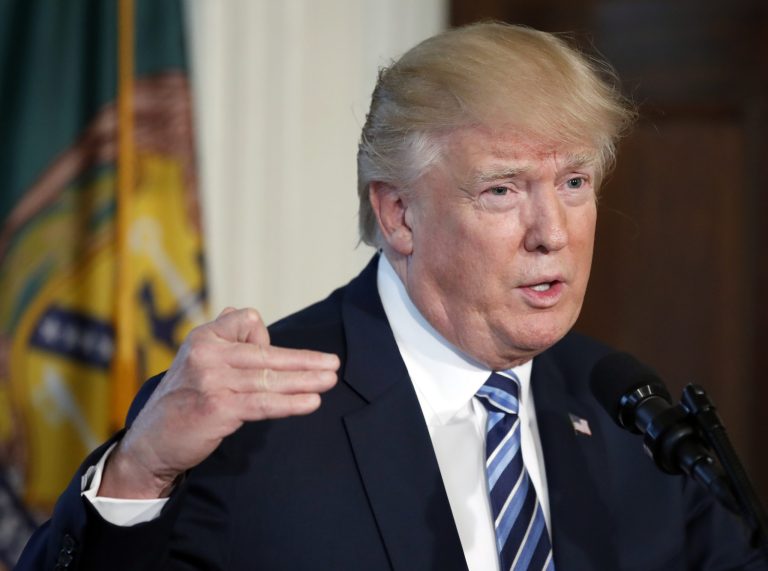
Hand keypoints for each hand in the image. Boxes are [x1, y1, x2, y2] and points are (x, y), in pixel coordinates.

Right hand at [99, 307, 338, 498]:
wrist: (151, 441)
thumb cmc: (182, 399)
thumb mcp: (197, 359)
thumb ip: (224, 336)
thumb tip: (250, 317)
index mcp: (204, 337)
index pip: (248, 321)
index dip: (265, 337)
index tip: (276, 357)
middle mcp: (207, 354)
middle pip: (266, 354)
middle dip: (304, 360)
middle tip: (333, 363)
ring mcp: (212, 381)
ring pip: (269, 379)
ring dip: (305, 380)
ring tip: (330, 380)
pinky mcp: (218, 409)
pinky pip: (263, 403)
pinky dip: (291, 403)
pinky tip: (311, 402)